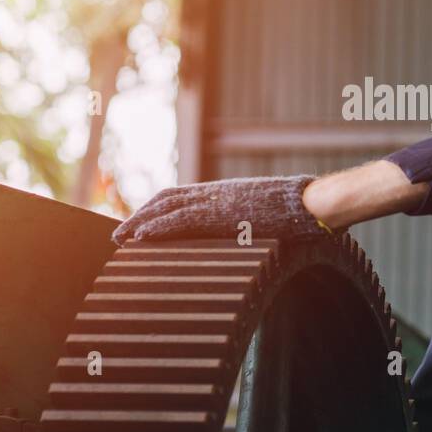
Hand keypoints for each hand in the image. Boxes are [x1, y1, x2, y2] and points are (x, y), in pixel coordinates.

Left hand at [111, 174, 333, 245]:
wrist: (312, 203)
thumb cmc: (299, 211)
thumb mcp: (268, 214)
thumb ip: (252, 220)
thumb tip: (252, 234)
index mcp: (225, 193)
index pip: (180, 196)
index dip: (157, 208)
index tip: (140, 222)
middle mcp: (216, 193)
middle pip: (166, 199)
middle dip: (140, 216)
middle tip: (120, 234)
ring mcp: (217, 202)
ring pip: (166, 208)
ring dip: (139, 223)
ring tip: (120, 238)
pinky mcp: (221, 215)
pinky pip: (180, 220)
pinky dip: (156, 228)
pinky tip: (140, 239)